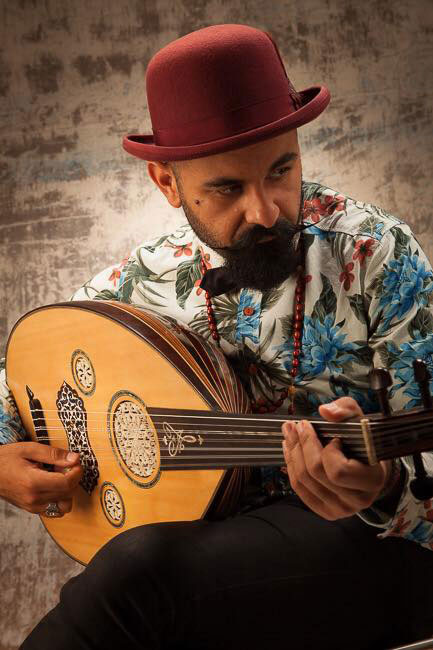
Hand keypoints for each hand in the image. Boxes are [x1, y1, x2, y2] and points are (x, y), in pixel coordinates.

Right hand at [0, 442, 81, 516]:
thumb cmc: (5, 459)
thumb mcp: (29, 449)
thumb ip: (53, 454)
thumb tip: (75, 458)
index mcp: (33, 482)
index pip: (67, 483)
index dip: (77, 472)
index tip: (75, 462)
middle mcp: (34, 499)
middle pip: (68, 493)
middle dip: (72, 477)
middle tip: (63, 465)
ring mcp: (33, 507)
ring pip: (64, 503)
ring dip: (67, 489)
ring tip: (57, 475)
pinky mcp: (32, 509)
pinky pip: (54, 508)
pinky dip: (59, 497)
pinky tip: (52, 484)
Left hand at [282, 397, 391, 519]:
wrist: (371, 468)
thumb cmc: (366, 443)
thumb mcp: (361, 420)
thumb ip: (346, 409)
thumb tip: (325, 411)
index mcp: (372, 480)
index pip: (338, 471)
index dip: (328, 452)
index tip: (332, 437)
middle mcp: (357, 500)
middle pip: (315, 473)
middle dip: (302, 444)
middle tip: (296, 425)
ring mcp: (340, 509)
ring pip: (303, 480)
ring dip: (292, 453)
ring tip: (289, 434)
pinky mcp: (326, 511)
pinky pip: (299, 489)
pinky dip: (291, 466)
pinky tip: (290, 450)